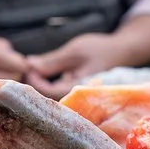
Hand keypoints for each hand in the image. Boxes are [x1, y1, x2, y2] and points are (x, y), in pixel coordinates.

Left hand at [24, 16, 149, 95]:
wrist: (123, 52)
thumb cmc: (101, 50)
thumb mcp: (75, 51)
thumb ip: (52, 61)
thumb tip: (28, 66)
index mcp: (78, 90)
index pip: (49, 92)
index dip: (34, 80)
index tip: (28, 65)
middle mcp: (77, 98)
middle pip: (47, 97)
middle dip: (34, 81)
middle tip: (27, 65)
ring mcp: (76, 96)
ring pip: (51, 94)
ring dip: (40, 80)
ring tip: (33, 65)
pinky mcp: (74, 91)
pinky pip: (57, 90)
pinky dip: (48, 80)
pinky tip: (43, 68)